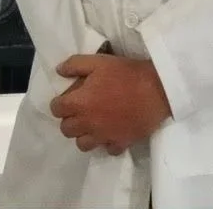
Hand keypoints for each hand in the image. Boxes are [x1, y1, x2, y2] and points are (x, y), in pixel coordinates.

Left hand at [50, 55, 171, 153]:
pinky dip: (106, 142)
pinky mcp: (120, 143)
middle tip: (79, 110)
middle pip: (66, 130)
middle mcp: (88, 123)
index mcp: (80, 102)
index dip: (59, 103)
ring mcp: (104, 136)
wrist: (156, 90)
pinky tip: (111, 131)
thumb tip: (59, 71)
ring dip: (84, 135)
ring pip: (82, 145)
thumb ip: (74, 65)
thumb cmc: (125, 74)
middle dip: (69, 119)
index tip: (66, 98)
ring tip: (92, 123)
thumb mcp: (97, 61)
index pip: (56, 109)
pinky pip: (107, 149)